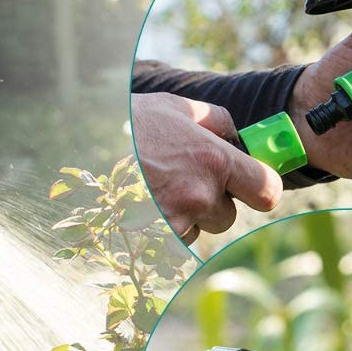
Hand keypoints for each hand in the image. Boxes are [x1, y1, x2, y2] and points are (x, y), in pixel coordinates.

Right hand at [131, 92, 281, 244]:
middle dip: (212, 204)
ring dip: (186, 217)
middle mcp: (198, 196)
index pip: (267, 191)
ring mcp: (174, 222)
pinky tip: (146, 206)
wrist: (84, 145)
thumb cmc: (133, 123)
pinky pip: (171, 242)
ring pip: (197, 231)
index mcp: (213, 161)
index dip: (262, 189)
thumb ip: (218, 121)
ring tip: (159, 190)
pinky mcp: (151, 240)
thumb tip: (239, 138)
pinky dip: (163, 229)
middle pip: (227, 217)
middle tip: (187, 182)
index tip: (255, 186)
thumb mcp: (179, 108)